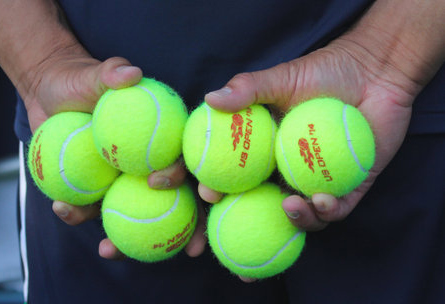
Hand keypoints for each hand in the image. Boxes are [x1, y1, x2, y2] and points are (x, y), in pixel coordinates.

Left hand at [24, 48, 205, 258]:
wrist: (50, 91)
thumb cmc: (81, 80)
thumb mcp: (95, 74)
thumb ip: (112, 73)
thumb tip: (132, 73)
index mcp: (159, 138)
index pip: (186, 161)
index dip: (202, 181)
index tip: (202, 194)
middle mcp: (144, 162)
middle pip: (173, 199)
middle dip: (184, 228)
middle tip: (182, 249)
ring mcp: (119, 178)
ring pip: (133, 212)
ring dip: (126, 238)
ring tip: (109, 250)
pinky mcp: (94, 186)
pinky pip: (91, 205)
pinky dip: (80, 213)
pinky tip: (66, 211)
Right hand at [204, 39, 418, 229]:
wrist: (372, 70)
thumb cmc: (325, 71)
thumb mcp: (281, 78)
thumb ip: (247, 89)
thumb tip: (210, 99)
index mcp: (270, 151)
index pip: (239, 175)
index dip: (220, 188)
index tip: (210, 192)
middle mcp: (292, 170)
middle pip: (266, 203)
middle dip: (248, 220)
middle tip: (241, 215)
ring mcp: (320, 181)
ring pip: (303, 213)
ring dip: (295, 219)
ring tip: (288, 206)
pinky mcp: (352, 186)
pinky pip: (338, 208)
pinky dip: (329, 210)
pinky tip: (323, 200)